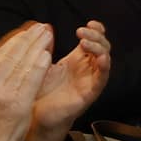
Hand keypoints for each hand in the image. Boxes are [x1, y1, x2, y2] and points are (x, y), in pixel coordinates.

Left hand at [28, 22, 111, 140]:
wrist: (35, 117)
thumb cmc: (38, 92)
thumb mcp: (40, 64)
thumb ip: (44, 47)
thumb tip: (43, 26)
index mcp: (77, 60)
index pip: (94, 40)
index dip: (95, 30)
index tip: (88, 23)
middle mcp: (86, 69)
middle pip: (102, 47)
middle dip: (96, 36)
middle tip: (82, 31)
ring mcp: (89, 80)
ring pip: (105, 60)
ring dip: (99, 48)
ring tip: (85, 42)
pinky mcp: (89, 94)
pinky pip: (102, 79)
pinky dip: (105, 68)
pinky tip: (102, 59)